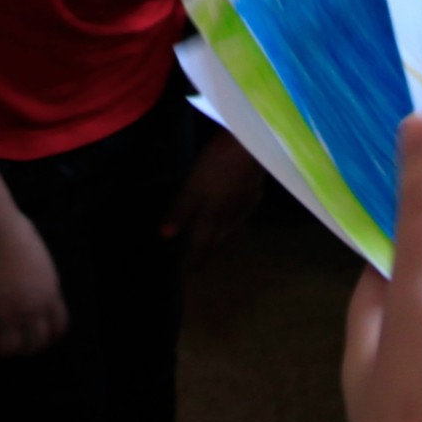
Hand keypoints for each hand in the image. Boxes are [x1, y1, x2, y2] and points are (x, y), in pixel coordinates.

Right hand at [0, 215, 67, 356]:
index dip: (49, 336)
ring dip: (5, 347)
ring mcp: (5, 315)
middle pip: (34, 344)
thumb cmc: (16, 236)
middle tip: (18, 342)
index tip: (41, 335)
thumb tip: (37, 299)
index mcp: (49, 296)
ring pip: (9, 349)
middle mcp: (30, 311)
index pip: (57, 329)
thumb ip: (43, 287)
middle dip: (28, 346)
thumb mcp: (42, 263)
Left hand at [162, 130, 265, 263]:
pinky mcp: (255, 194)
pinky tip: (236, 216)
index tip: (191, 272)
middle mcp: (230, 218)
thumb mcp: (192, 188)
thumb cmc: (216, 167)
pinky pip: (243, 216)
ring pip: (233, 229)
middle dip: (210, 252)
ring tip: (218, 244)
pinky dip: (235, 222)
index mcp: (213, 217)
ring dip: (224, 240)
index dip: (196, 258)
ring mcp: (245, 206)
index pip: (202, 244)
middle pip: (220, 241)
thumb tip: (166, 236)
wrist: (250, 148)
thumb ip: (180, 211)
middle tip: (204, 262)